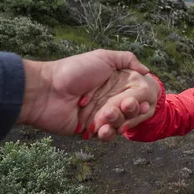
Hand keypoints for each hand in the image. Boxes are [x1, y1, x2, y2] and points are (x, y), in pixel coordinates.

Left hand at [17, 49, 149, 135]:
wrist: (46, 91)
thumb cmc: (74, 71)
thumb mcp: (103, 57)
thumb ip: (127, 59)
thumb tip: (146, 71)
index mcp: (114, 84)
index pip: (135, 95)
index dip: (140, 100)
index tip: (142, 101)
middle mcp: (109, 99)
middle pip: (130, 111)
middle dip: (130, 110)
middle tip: (125, 106)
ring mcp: (100, 115)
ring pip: (121, 124)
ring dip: (117, 121)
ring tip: (105, 115)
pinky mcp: (90, 130)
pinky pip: (107, 135)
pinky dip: (107, 133)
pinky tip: (101, 128)